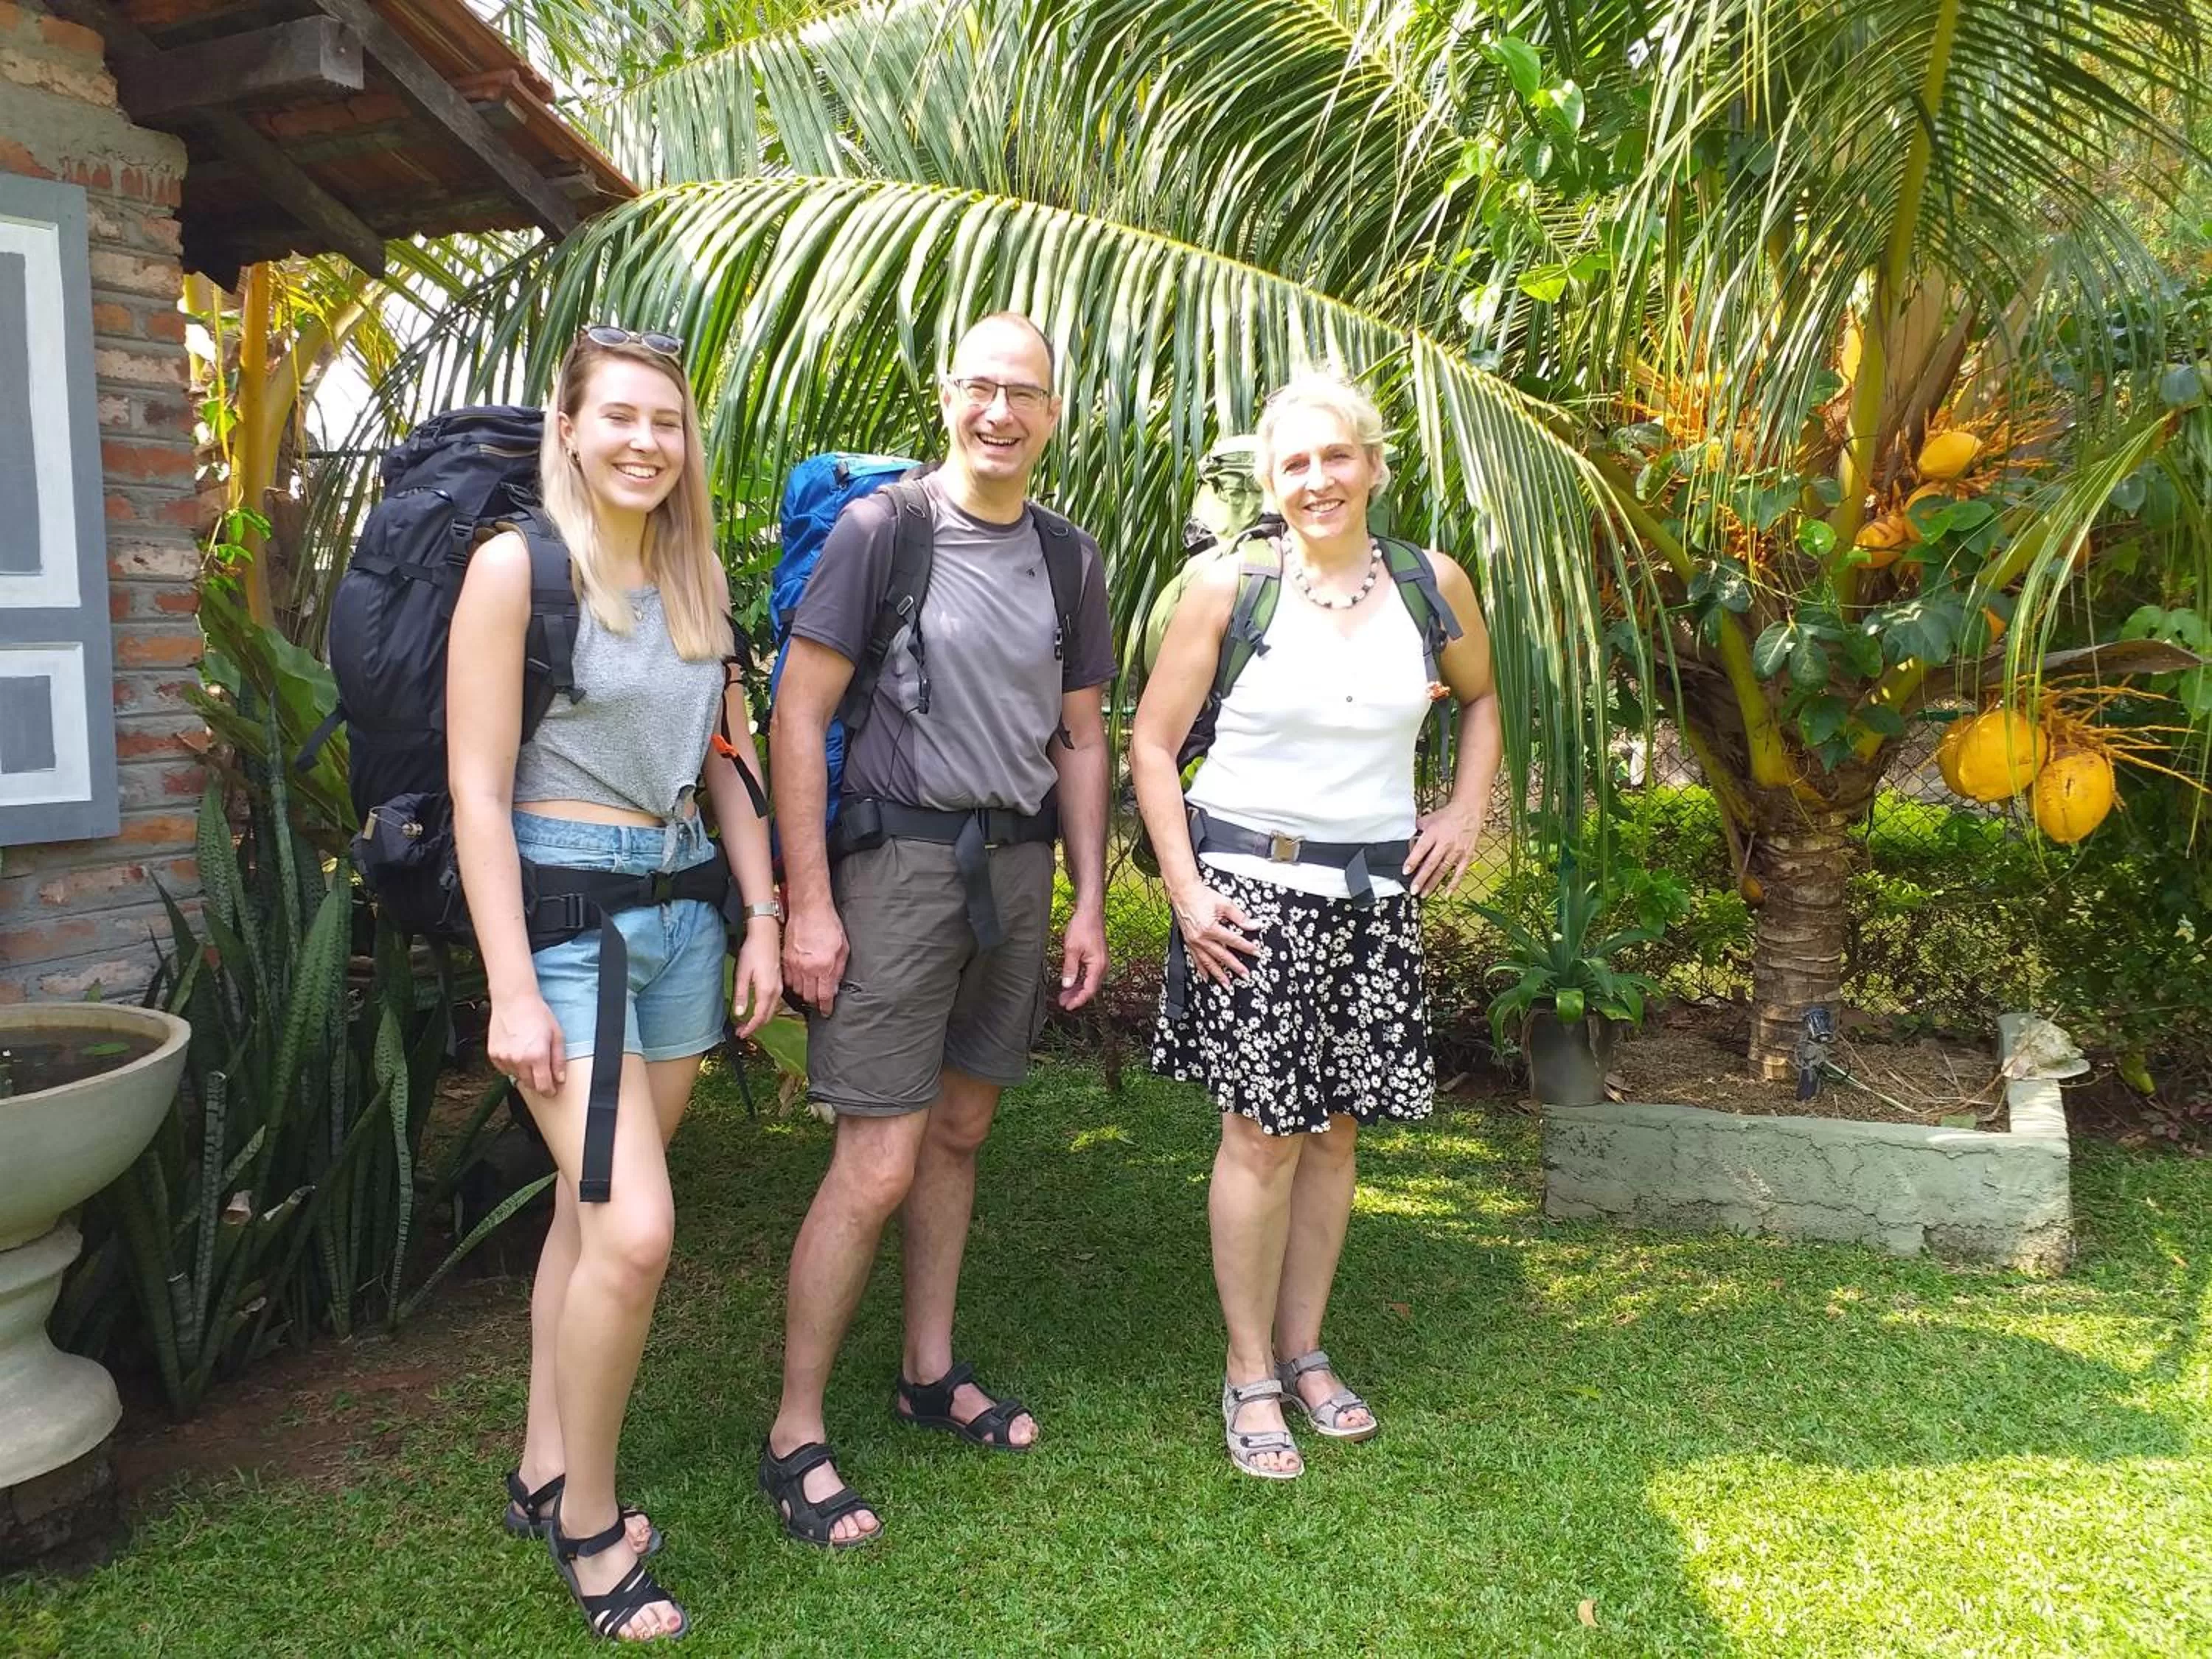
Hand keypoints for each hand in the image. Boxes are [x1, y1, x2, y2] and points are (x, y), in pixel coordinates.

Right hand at [488, 992, 565, 1095]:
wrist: (514, 1000)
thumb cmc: (537, 1013)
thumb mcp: (557, 1035)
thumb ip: (559, 1060)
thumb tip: (560, 1078)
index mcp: (537, 1056)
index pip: (542, 1086)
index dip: (549, 1091)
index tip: (551, 1090)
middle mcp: (519, 1060)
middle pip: (529, 1084)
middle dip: (538, 1081)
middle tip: (542, 1070)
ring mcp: (504, 1058)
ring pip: (516, 1077)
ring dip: (524, 1072)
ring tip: (528, 1054)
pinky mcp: (493, 1054)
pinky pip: (504, 1069)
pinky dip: (511, 1065)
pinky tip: (517, 1051)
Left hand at [732, 925, 782, 1038]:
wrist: (766, 934)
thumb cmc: (753, 950)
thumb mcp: (742, 973)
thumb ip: (741, 995)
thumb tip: (740, 1013)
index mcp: (766, 990)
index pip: (760, 1017)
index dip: (750, 1028)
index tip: (740, 1034)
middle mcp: (776, 991)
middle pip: (767, 1017)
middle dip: (755, 1026)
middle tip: (741, 1030)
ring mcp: (779, 986)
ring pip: (772, 1010)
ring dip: (760, 1019)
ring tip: (747, 1022)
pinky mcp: (779, 982)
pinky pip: (774, 1002)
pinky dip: (765, 1010)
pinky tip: (757, 1008)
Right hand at [782, 900, 848, 1015]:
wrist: (809, 909)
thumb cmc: (828, 924)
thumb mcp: (843, 948)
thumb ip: (838, 970)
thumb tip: (835, 987)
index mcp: (824, 966)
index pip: (824, 996)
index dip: (826, 1007)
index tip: (827, 1011)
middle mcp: (807, 968)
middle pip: (809, 996)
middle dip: (815, 1001)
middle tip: (820, 1001)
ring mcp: (794, 964)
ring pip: (797, 989)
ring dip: (805, 993)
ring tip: (811, 991)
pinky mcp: (785, 959)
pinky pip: (788, 979)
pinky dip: (794, 983)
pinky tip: (800, 980)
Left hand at [1057, 902, 1108, 1009]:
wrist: (1090, 912)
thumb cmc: (1083, 927)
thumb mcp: (1071, 949)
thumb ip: (1069, 969)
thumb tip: (1067, 985)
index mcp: (1098, 966)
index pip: (1089, 990)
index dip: (1078, 1000)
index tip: (1067, 1006)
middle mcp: (1102, 966)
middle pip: (1090, 988)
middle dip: (1076, 997)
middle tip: (1062, 1002)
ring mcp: (1100, 963)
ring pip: (1089, 982)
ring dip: (1077, 990)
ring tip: (1063, 996)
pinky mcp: (1096, 959)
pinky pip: (1089, 975)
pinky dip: (1079, 981)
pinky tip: (1070, 983)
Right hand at [1170, 879, 1260, 986]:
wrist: (1184, 892)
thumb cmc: (1202, 895)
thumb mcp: (1225, 904)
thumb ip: (1240, 917)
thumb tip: (1253, 925)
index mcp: (1211, 928)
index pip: (1234, 941)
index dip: (1247, 947)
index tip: (1256, 953)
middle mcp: (1201, 938)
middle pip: (1222, 956)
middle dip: (1235, 967)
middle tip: (1245, 975)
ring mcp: (1194, 941)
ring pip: (1208, 962)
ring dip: (1218, 974)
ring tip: (1227, 984)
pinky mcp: (1189, 942)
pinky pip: (1196, 959)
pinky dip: (1202, 969)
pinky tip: (1206, 976)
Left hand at [1405, 800, 1486, 896]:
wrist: (1469, 811)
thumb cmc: (1447, 815)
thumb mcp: (1428, 819)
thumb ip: (1417, 830)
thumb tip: (1407, 840)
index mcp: (1433, 833)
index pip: (1421, 849)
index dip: (1413, 861)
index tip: (1406, 872)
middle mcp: (1445, 843)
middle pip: (1431, 863)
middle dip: (1421, 878)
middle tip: (1413, 890)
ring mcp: (1456, 850)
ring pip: (1443, 870)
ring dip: (1433, 883)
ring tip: (1424, 894)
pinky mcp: (1466, 855)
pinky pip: (1460, 872)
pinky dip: (1454, 883)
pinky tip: (1447, 893)